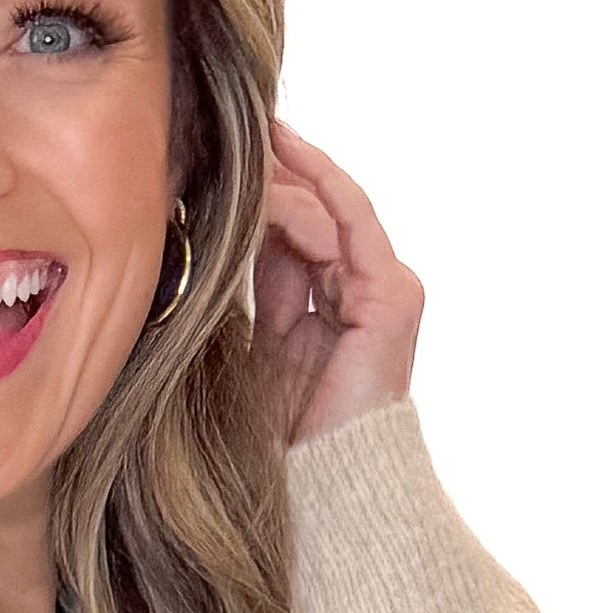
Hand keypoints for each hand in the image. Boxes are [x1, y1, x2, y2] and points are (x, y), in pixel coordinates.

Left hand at [253, 118, 422, 450]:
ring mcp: (385, 293)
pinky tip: (284, 151)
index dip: (263, 191)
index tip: (220, 152)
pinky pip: (350, 223)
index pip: (296, 231)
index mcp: (330, 307)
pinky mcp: (392, 298)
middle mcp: (362, 293)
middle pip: (316, 211)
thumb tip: (223, 230)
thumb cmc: (282, 437)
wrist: (319, 487)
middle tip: (232, 124)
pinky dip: (319, 184)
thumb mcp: (255, 343)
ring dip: (292, 168)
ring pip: (333, 208)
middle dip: (277, 167)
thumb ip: (256, 288)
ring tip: (254, 131)